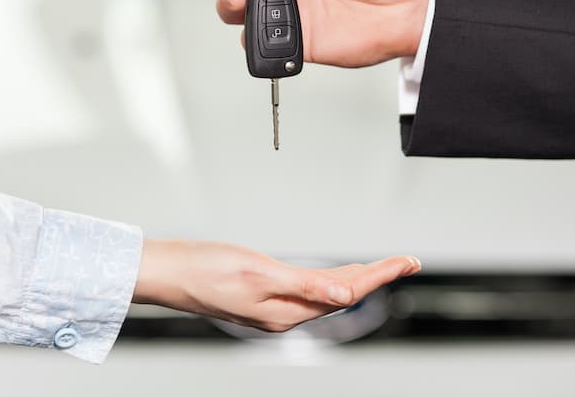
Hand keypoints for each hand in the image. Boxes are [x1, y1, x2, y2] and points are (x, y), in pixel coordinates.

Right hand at [133, 239, 421, 331]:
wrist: (166, 272)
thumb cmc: (204, 269)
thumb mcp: (258, 273)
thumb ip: (305, 286)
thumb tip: (345, 298)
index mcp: (286, 311)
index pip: (348, 292)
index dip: (381, 274)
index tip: (408, 261)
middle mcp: (284, 313)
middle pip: (343, 294)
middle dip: (377, 276)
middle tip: (407, 261)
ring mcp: (273, 307)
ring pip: (328, 293)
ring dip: (357, 279)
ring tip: (384, 267)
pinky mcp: (262, 296)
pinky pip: (309, 290)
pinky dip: (331, 280)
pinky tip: (336, 277)